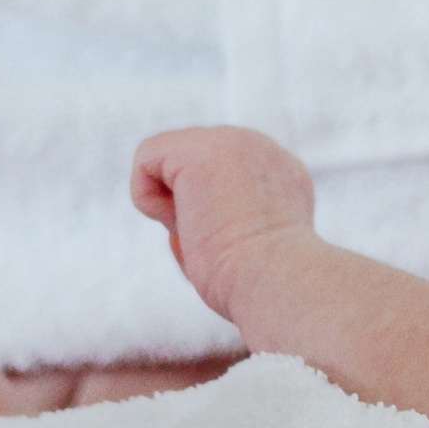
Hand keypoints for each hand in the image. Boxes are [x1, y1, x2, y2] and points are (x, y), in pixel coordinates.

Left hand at [131, 127, 318, 321]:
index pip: (221, 182)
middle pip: (189, 169)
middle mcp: (263, 149)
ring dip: (173, 207)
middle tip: (222, 241)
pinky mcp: (201, 146)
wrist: (281, 281)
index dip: (215, 221)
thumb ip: (224, 227)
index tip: (243, 250)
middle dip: (191, 209)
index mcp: (283, 174)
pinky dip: (149, 200)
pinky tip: (187, 220)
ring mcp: (234, 140)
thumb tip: (181, 226)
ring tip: (206, 231)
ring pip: (166, 162)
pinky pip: (145, 160)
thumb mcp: (251, 253)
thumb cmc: (263, 287)